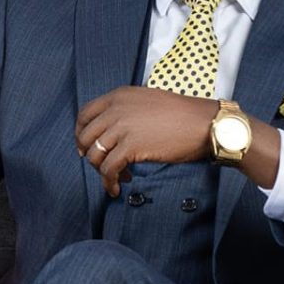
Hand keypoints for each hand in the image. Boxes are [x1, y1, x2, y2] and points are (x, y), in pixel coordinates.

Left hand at [75, 85, 216, 196]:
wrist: (203, 123)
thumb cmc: (182, 116)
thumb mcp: (147, 102)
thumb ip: (126, 111)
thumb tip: (112, 132)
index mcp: (119, 96)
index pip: (85, 114)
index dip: (81, 133)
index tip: (86, 146)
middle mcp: (116, 109)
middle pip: (86, 136)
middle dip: (90, 155)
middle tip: (101, 166)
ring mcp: (122, 127)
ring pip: (95, 155)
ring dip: (102, 171)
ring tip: (117, 177)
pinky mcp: (131, 146)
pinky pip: (109, 169)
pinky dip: (109, 182)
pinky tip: (117, 187)